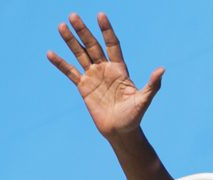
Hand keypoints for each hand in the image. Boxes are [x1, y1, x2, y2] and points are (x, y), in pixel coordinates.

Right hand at [47, 13, 163, 141]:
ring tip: (61, 26)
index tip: (101, 15)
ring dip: (70, 41)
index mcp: (119, 69)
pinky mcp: (83, 87)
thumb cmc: (134, 117)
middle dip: (83, 31)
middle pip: (92, 45)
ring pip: (80, 54)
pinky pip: (70, 72)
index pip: (112, 44)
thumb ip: (152, 85)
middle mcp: (105, 69)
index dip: (106, 30)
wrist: (120, 132)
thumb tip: (162, 69)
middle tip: (73, 15)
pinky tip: (50, 53)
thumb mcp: (143, 100)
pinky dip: (60, 63)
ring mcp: (93, 76)